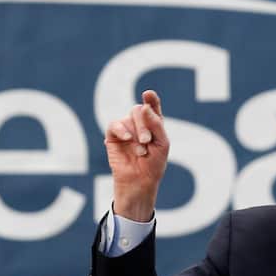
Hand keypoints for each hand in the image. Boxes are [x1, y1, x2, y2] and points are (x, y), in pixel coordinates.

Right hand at [104, 90, 169, 221]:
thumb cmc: (154, 164)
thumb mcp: (162, 144)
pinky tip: (128, 139)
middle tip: (147, 140)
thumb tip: (144, 106)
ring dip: (137, 132)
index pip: (152, 106)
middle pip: (139, 110)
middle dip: (144, 124)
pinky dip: (122, 130)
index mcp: (153, 124)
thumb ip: (156, 124)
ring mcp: (126, 129)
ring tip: (142, 149)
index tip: (148, 94)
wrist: (140, 181)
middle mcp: (139, 124)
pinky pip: (114, 125)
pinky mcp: (113, 136)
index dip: (151, 99)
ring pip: (128, 118)